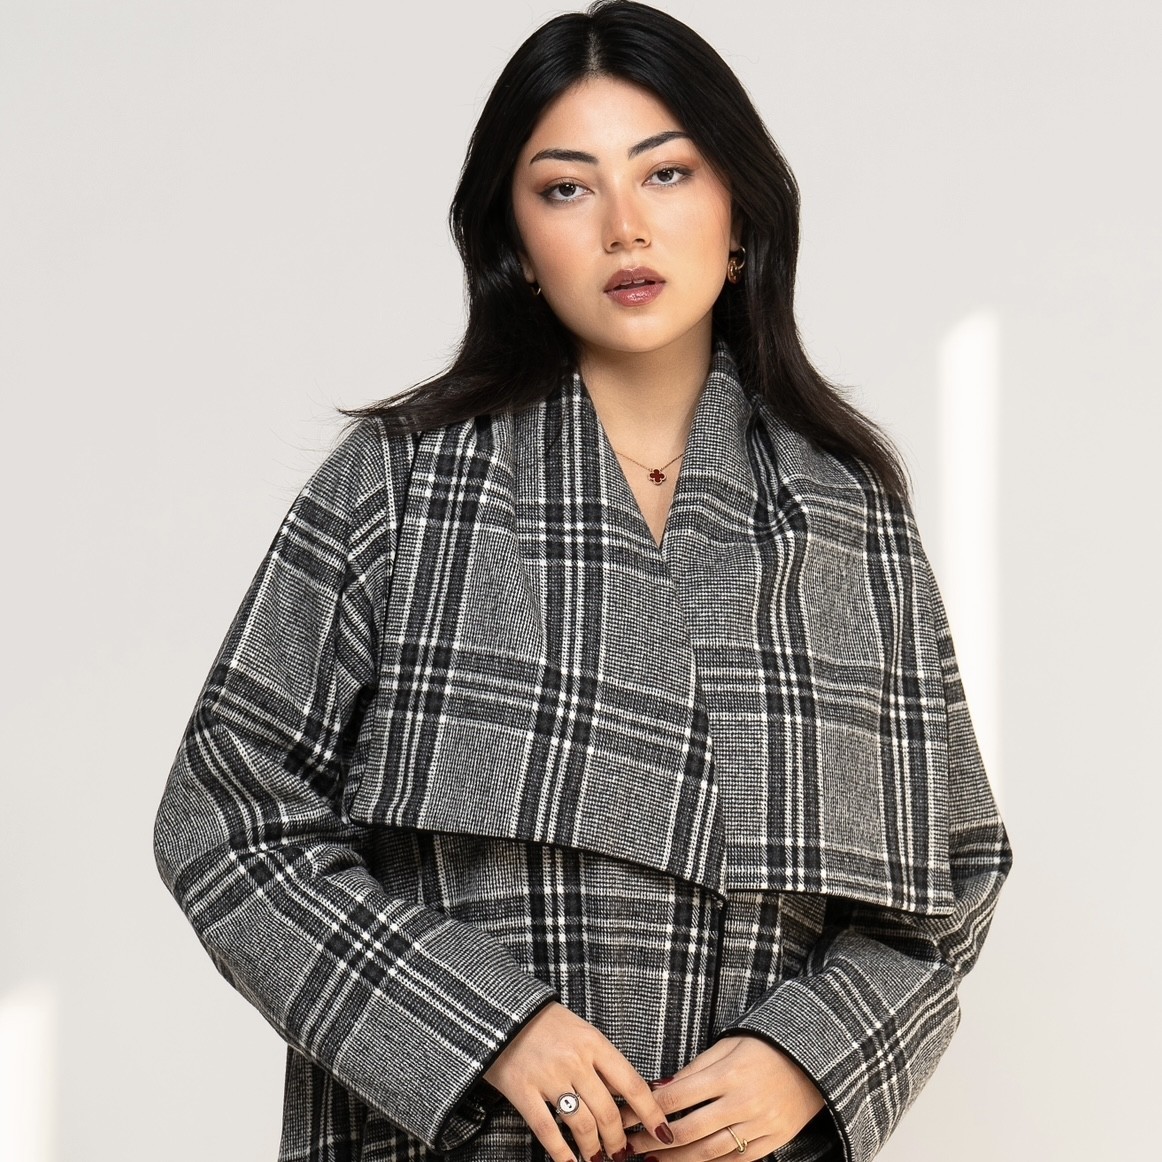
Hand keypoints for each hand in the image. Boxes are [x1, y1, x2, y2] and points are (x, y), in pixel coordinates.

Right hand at [484, 1002, 671, 1161]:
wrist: (502, 1009)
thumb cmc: (546, 1023)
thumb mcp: (581, 1031)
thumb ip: (602, 1061)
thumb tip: (630, 1096)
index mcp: (594, 1042)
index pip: (632, 1084)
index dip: (651, 1114)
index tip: (663, 1133)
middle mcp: (575, 1060)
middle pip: (608, 1112)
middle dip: (618, 1140)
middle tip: (622, 1154)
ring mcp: (548, 1076)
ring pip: (582, 1125)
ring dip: (594, 1151)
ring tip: (598, 1161)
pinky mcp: (522, 1090)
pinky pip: (547, 1130)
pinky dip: (562, 1154)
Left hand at [622, 1035, 824, 1159]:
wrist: (810, 1059)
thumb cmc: (762, 1046)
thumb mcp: (727, 1046)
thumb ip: (694, 1069)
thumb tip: (658, 1088)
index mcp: (728, 1073)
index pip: (677, 1097)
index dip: (646, 1109)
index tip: (624, 1117)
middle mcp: (743, 1102)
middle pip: (688, 1131)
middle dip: (654, 1141)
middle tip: (628, 1147)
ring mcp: (759, 1125)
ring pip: (709, 1152)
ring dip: (676, 1160)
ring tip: (652, 1161)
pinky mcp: (772, 1141)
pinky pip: (735, 1158)